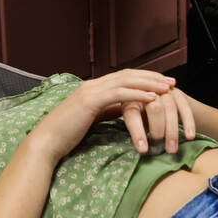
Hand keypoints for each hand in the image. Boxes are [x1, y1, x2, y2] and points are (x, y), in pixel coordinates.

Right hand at [32, 70, 173, 162]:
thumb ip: (104, 111)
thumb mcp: (89, 120)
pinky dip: (137, 94)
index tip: (162, 84)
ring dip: (149, 83)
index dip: (144, 79)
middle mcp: (92, 85)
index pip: (123, 77)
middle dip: (151, 77)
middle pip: (128, 74)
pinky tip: (152, 98)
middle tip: (171, 82)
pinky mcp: (90, 101)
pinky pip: (119, 94)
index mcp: (92, 88)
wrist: (46, 142)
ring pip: (126, 81)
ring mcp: (90, 90)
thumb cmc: (65, 136)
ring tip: (167, 88)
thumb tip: (121, 111)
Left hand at [119, 86, 196, 154]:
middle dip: (158, 130)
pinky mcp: (177, 93)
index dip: (138, 132)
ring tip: (171, 150)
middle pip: (155, 108)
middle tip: (158, 148)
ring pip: (170, 108)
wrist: (155, 96)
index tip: (143, 150)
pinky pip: (184, 107)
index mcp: (130, 98)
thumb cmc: (140, 114)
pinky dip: (188, 123)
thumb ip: (135, 129)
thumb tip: (141, 147)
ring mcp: (164, 91)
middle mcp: (147, 91)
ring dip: (172, 131)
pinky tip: (190, 136)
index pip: (133, 115)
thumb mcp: (132, 119)